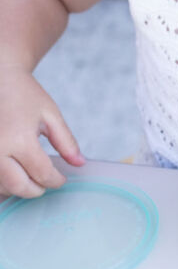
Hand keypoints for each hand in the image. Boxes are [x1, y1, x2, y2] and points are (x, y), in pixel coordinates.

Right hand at [0, 67, 84, 198]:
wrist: (0, 79)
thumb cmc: (24, 94)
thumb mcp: (50, 115)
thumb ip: (66, 141)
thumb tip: (79, 163)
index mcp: (19, 139)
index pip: (42, 173)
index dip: (55, 180)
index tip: (61, 179)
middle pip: (19, 187)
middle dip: (37, 189)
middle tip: (46, 183)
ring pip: (2, 187)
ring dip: (18, 188)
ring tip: (31, 176)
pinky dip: (4, 182)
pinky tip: (15, 173)